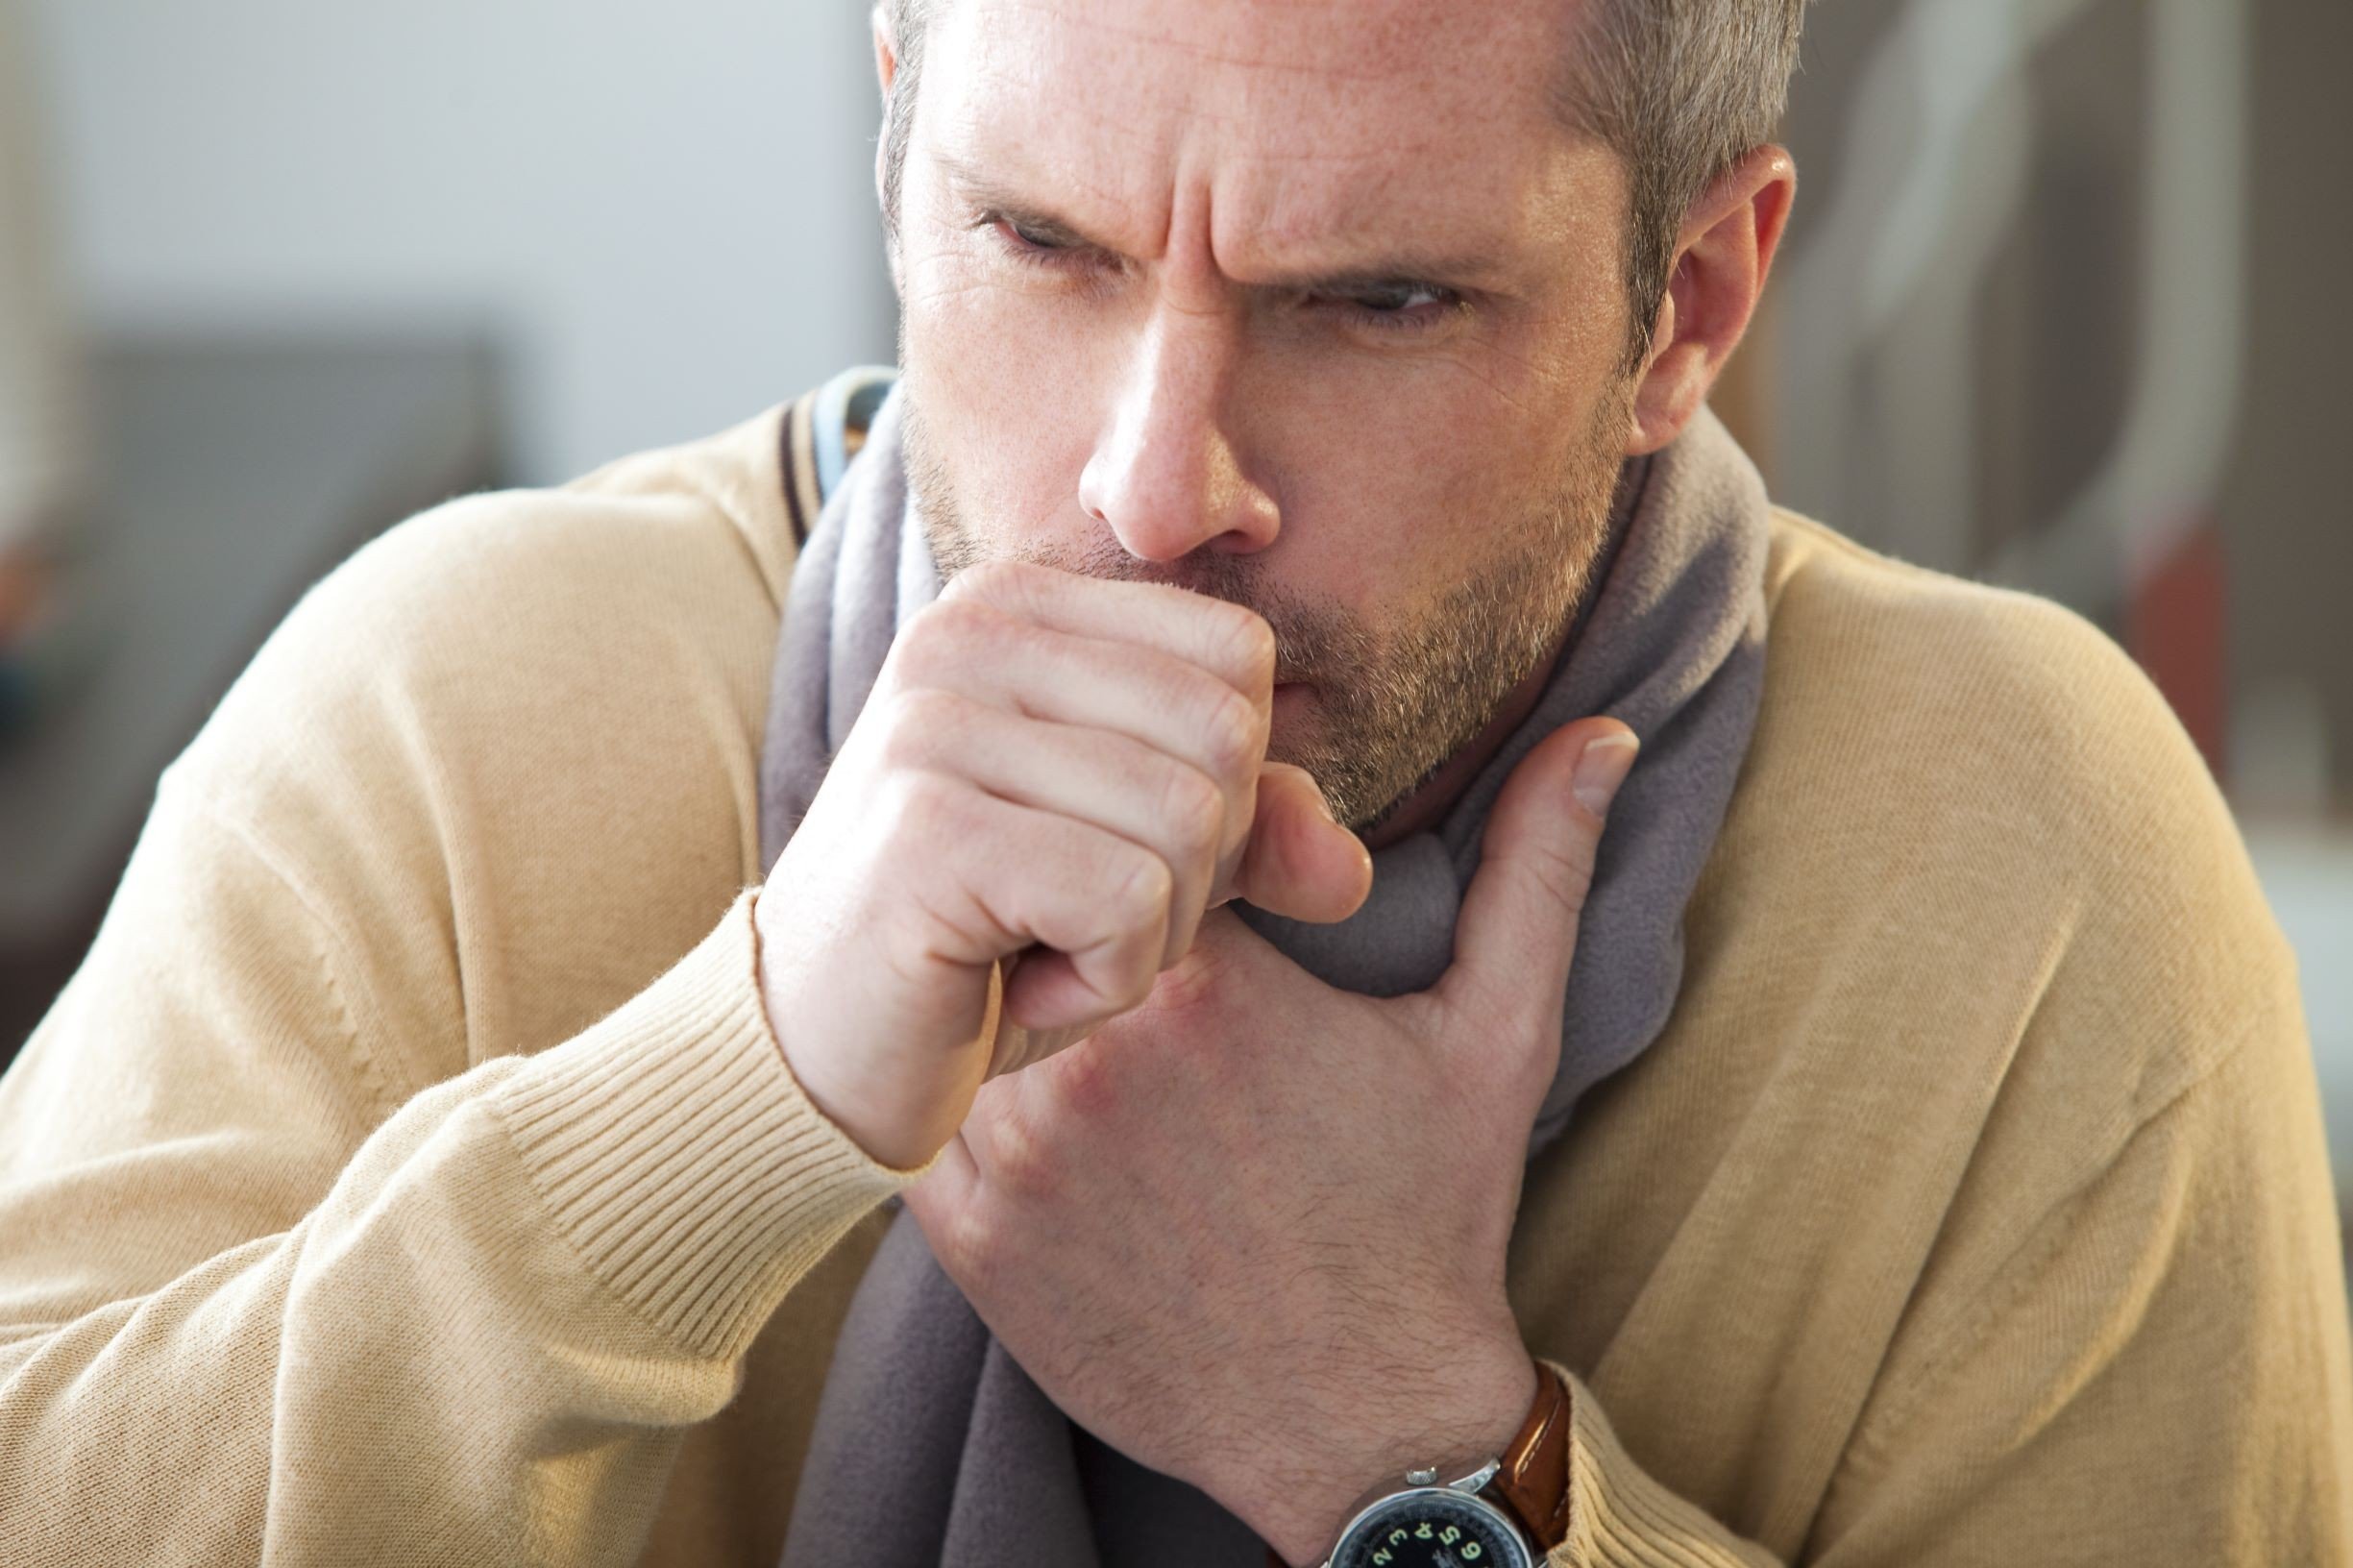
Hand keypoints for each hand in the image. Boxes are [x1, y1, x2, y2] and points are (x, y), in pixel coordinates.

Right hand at [756, 560, 1373, 1168]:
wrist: (810, 1060)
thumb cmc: (981, 949)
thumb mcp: (1142, 872)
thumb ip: (1255, 836)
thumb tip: (1349, 869)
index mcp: (1020, 604)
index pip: (1238, 656)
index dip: (1224, 788)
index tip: (1105, 851)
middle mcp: (969, 631)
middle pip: (1227, 734)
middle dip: (1193, 871)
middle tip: (1072, 920)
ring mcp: (936, 721)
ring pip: (1190, 823)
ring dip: (1143, 938)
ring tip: (1034, 951)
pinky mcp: (928, 829)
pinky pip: (1129, 903)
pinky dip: (1097, 983)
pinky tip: (1006, 987)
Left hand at [903, 718, 1638, 1563]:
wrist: (1360, 1421)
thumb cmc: (1429, 1218)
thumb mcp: (1498, 1033)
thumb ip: (1537, 866)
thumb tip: (1602, 732)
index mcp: (1212, 981)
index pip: (1133, 830)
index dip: (1163, 846)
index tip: (1208, 895)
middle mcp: (1093, 1053)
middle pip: (1039, 904)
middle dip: (1080, 912)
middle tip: (1127, 951)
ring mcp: (1018, 1147)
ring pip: (967, 997)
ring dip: (1010, 992)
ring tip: (1070, 1017)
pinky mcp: (969, 1233)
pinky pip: (923, 1108)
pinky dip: (962, 1090)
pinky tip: (1040, 1111)